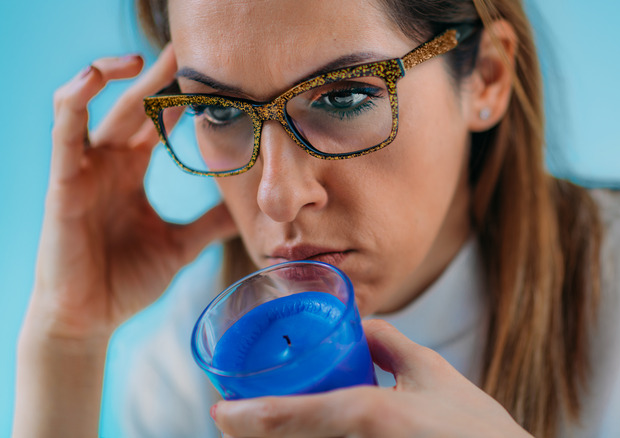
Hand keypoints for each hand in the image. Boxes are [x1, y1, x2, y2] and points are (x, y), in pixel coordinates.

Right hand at [29, 47, 237, 341]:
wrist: (90, 319)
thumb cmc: (126, 281)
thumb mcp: (181, 245)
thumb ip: (210, 223)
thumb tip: (249, 211)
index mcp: (131, 172)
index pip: (156, 122)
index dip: (178, 96)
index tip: (210, 76)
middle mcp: (107, 163)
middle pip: (132, 106)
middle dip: (158, 76)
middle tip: (187, 49)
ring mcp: (82, 169)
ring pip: (92, 104)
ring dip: (114, 74)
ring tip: (146, 57)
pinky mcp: (62, 181)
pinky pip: (64, 129)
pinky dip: (76, 97)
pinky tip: (98, 75)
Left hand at [212, 319, 531, 437]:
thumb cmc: (476, 427)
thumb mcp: (432, 372)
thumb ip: (389, 343)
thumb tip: (359, 324)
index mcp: (367, 414)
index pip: (286, 418)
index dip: (243, 418)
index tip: (220, 410)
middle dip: (254, 434)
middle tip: (236, 418)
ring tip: (263, 426)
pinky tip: (308, 433)